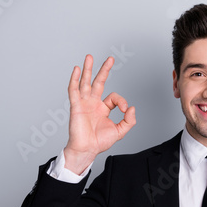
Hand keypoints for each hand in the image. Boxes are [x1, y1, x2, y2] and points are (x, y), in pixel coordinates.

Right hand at [64, 54, 135, 173]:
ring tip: (89, 57)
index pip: (114, 97)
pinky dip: (74, 80)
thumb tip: (132, 108)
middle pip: (99, 82)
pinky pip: (74, 91)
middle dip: (104, 70)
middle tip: (110, 58)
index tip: (125, 111)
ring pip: (85, 82)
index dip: (122, 102)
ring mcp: (84, 103)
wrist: (87, 149)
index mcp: (103, 108)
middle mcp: (93, 103)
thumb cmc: (99, 142)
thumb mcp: (120, 131)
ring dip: (88, 69)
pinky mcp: (76, 106)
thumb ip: (129, 120)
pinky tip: (76, 70)